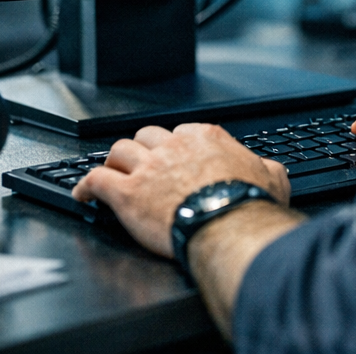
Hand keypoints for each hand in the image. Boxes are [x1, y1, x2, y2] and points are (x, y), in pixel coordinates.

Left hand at [72, 123, 291, 257]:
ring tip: (113, 174)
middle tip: (141, 166)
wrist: (228, 224)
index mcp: (205, 138)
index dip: (174, 147)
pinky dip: (85, 186)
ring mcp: (148, 167)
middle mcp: (173, 146)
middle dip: (142, 150)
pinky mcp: (127, 193)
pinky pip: (96, 180)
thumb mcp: (272, 177)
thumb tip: (270, 169)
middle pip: (146, 136)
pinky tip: (83, 194)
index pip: (181, 132)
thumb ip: (266, 167)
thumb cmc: (248, 203)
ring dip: (115, 163)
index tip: (173, 160)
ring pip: (119, 151)